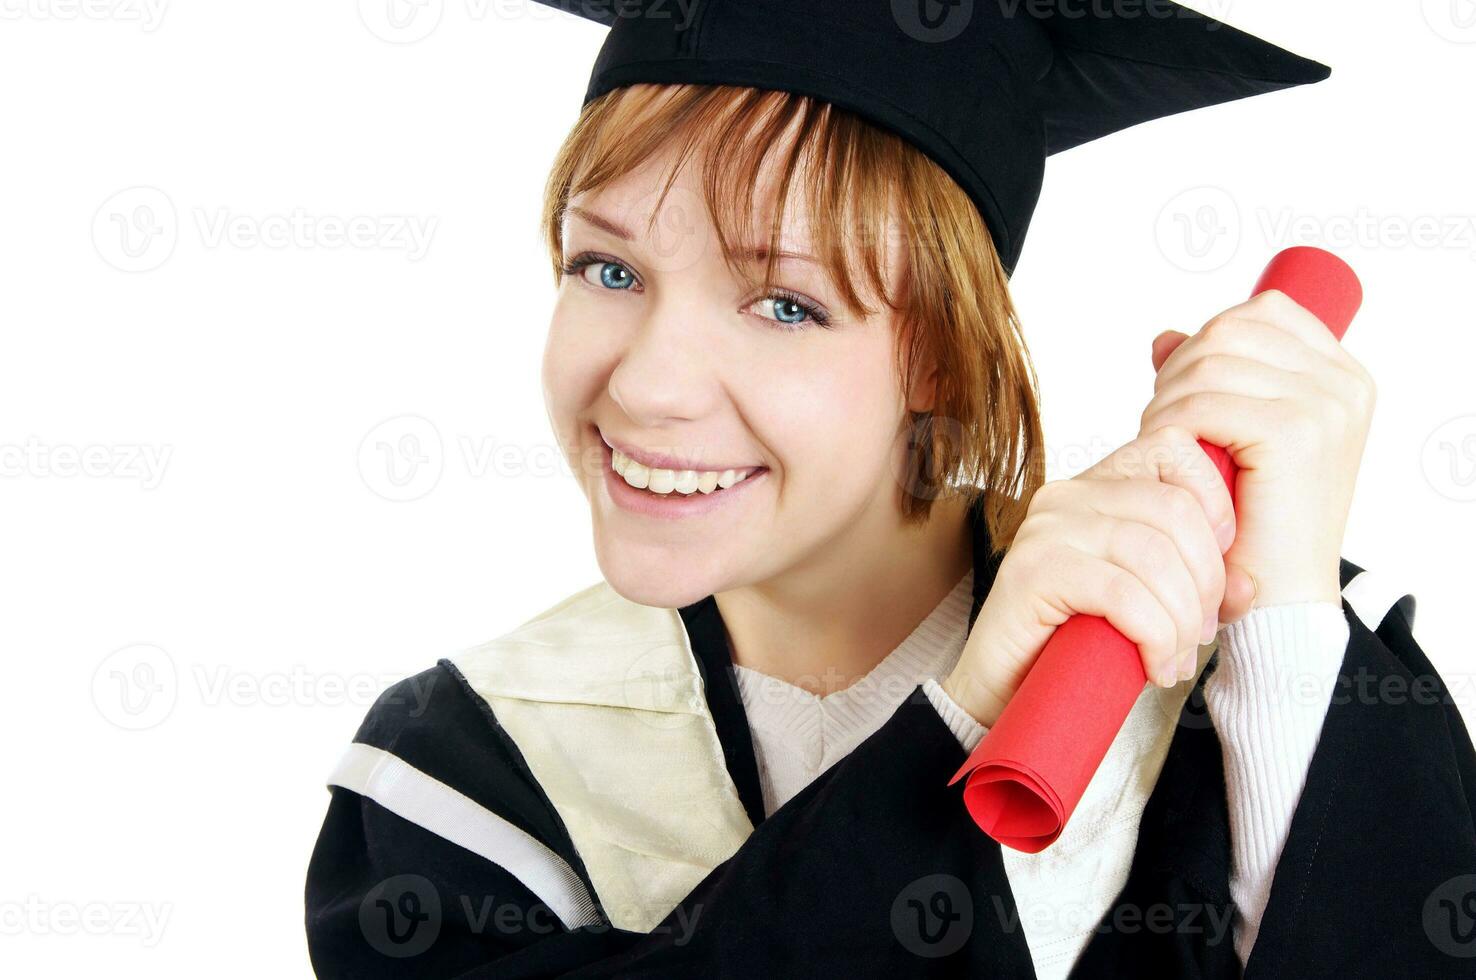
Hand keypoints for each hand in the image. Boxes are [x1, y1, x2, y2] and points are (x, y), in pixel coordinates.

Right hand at [942, 425, 1233, 726]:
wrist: (1004, 693)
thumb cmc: (1075, 644)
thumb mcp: (1151, 603)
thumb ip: (1199, 583)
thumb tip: (1248, 584)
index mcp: (1097, 486)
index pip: (1174, 449)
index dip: (1216, 504)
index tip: (1220, 568)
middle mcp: (1067, 495)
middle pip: (1175, 510)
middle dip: (1206, 581)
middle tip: (1200, 633)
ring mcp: (1046, 528)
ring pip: (1154, 554)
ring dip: (1180, 620)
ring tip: (1175, 658)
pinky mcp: (1033, 570)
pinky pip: (1122, 593)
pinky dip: (1154, 636)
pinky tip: (1154, 666)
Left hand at [1141, 289, 1374, 620]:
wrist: (1279, 597)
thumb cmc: (1255, 522)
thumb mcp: (1235, 437)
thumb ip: (1210, 379)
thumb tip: (1164, 337)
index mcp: (1341, 376)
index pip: (1262, 312)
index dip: (1209, 340)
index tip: (1185, 389)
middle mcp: (1344, 384)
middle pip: (1230, 330)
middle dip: (1180, 371)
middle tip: (1163, 424)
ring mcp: (1325, 405)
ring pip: (1209, 363)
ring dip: (1168, 402)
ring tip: (1165, 446)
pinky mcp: (1293, 433)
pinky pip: (1204, 404)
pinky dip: (1170, 426)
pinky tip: (1170, 459)